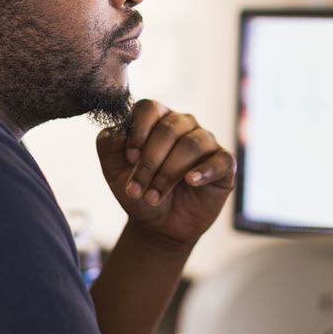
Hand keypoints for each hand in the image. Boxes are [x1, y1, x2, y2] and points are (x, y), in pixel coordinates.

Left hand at [96, 100, 235, 246]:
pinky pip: (220, 160)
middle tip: (137, 190)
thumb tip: (119, 131)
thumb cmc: (139, 191)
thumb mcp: (114, 171)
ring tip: (153, 197)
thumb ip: (108, 145)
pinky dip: (204, 171)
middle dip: (149, 163)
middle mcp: (184, 125)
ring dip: (168, 174)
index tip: (130, 158)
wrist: (158, 225)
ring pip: (191, 145)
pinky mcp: (224, 164)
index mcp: (157, 120)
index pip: (149, 108)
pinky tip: (190, 182)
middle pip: (168, 130)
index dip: (138, 131)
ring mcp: (206, 143)